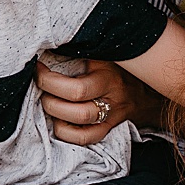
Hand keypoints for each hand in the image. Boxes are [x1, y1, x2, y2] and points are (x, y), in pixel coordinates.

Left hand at [36, 58, 162, 144]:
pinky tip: (58, 119)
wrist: (147, 86)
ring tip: (49, 102)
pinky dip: (66, 133)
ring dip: (56, 118)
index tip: (37, 68)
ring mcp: (111, 117)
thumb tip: (47, 46)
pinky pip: (85, 139)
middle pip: (77, 112)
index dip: (49, 81)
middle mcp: (112, 100)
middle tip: (41, 88)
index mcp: (108, 77)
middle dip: (50, 102)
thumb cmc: (117, 63)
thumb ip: (79, 49)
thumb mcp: (102, 51)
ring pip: (80, 131)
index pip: (76, 89)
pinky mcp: (108, 129)